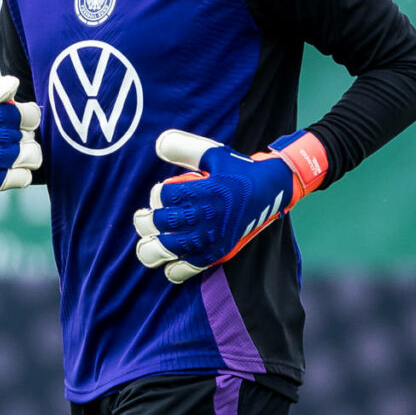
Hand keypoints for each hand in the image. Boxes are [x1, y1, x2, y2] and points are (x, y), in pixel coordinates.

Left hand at [132, 130, 328, 282]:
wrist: (271, 192)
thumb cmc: (238, 170)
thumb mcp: (214, 153)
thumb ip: (184, 147)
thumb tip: (158, 144)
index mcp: (202, 191)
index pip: (161, 196)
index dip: (157, 195)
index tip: (162, 194)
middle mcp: (203, 217)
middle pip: (157, 223)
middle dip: (145, 220)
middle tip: (145, 217)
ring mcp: (208, 239)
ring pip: (164, 250)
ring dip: (150, 247)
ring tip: (149, 242)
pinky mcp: (214, 254)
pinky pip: (183, 270)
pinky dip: (172, 268)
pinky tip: (170, 259)